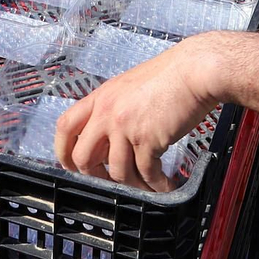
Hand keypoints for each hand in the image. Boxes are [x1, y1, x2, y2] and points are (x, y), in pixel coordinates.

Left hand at [54, 34, 223, 192]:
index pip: (65, 127)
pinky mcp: (148, 139)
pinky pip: (146, 173)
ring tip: (148, 187)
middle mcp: (107, 112)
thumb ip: (113, 108)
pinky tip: (166, 184)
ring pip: (118, 172)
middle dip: (96, 177)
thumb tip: (110, 137)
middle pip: (83, 158)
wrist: (195, 70)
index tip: (73, 166)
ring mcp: (125, 126)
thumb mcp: (129, 86)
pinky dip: (157, 185)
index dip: (63, 152)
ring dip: (134, 186)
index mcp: (100, 98)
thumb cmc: (169, 76)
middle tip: (113, 182)